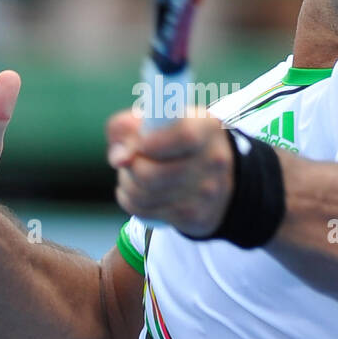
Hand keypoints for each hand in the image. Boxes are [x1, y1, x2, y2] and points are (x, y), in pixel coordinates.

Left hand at [106, 108, 234, 237]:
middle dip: (129, 166)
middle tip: (129, 159)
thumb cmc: (180, 143)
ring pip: (142, 195)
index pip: (183, 136)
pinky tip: (136, 190)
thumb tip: (119, 157)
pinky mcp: (193, 217)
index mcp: (206, 129)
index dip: (152, 143)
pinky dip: (130, 199)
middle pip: (150, 174)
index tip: (139, 144)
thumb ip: (130, 126)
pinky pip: (143, 211)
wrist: (219, 180)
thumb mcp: (163, 121)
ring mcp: (205, 194)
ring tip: (131, 173)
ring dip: (126, 182)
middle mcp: (212, 162)